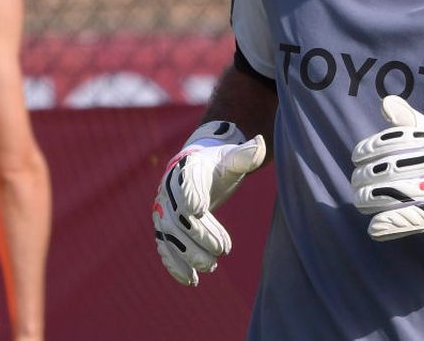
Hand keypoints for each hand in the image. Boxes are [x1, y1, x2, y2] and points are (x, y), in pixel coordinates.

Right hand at [152, 121, 265, 285]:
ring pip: (171, 236)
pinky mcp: (164, 228)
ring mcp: (163, 211)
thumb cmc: (220, 163)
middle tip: (221, 252)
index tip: (200, 210)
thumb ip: (246, 154)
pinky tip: (190, 280)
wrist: (198, 168)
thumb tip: (260, 142)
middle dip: (198, 235)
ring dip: (187, 254)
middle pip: (179, 216)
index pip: (186, 182)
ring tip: (211, 268)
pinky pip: (165, 247)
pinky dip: (175, 264)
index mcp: (186, 168)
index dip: (191, 195)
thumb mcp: (233, 157)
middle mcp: (169, 191)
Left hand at [351, 95, 423, 241]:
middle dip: (362, 178)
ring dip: (368, 200)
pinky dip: (388, 224)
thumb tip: (386, 102)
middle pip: (383, 170)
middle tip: (357, 183)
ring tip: (362, 201)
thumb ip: (412, 122)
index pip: (387, 143)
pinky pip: (407, 219)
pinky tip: (375, 227)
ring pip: (389, 195)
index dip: (366, 150)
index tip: (357, 157)